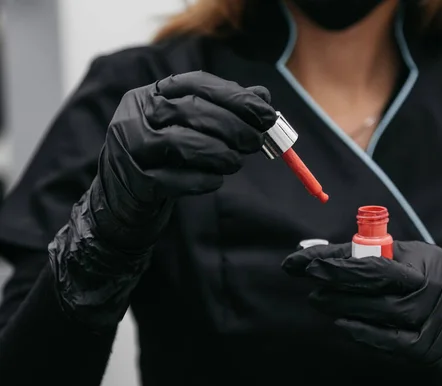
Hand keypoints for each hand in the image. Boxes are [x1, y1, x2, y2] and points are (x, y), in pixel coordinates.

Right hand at [93, 71, 276, 248]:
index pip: (197, 83)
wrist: (122, 194)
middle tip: (256, 141)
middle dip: (232, 126)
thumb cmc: (163, 156)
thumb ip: (224, 110)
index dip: (235, 97)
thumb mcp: (189, 128)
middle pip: (190, 110)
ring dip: (218, 153)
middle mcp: (137, 114)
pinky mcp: (134, 181)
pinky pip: (172, 180)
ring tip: (236, 162)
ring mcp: (130, 147)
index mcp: (152, 94)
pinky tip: (215, 181)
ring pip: (180, 143)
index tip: (266, 113)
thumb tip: (263, 97)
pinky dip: (200, 180)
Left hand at [282, 241, 441, 385]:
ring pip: (381, 308)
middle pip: (379, 276)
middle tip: (308, 272)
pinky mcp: (424, 346)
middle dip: (337, 273)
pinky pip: (389, 339)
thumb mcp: (410, 265)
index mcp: (424, 258)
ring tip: (317, 298)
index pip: (374, 252)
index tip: (303, 258)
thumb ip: (373, 258)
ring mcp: (429, 317)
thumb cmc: (425, 292)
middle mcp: (430, 284)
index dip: (335, 255)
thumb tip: (321, 256)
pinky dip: (363, 331)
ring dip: (343, 303)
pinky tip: (340, 324)